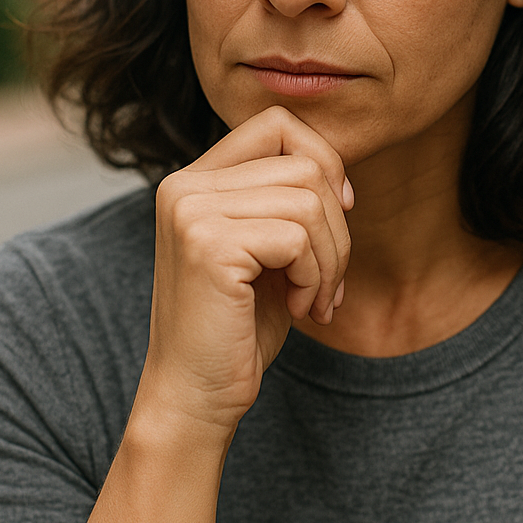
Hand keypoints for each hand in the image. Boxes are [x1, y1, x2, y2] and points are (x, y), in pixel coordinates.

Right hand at [137, 105, 352, 437]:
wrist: (195, 398)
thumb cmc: (238, 329)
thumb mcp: (267, 251)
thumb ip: (285, 200)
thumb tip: (338, 172)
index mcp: (194, 179)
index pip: (277, 125)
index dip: (324, 163)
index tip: (338, 215)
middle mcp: (184, 185)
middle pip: (304, 164)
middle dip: (336, 227)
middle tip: (328, 281)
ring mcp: (191, 211)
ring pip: (308, 199)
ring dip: (330, 258)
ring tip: (313, 298)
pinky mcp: (207, 245)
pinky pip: (298, 238)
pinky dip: (315, 277)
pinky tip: (298, 308)